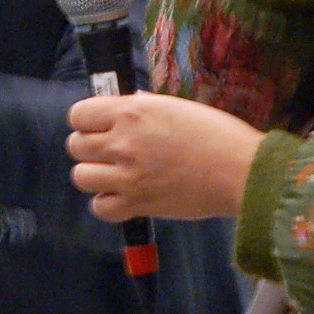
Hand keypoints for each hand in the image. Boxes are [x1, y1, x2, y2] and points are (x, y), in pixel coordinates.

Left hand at [67, 92, 264, 221]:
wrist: (239, 171)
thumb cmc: (216, 133)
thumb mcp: (175, 106)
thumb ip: (143, 107)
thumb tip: (126, 106)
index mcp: (130, 112)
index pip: (78, 114)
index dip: (87, 120)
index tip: (101, 125)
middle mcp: (121, 142)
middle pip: (75, 145)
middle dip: (88, 147)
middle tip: (110, 151)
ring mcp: (126, 176)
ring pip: (81, 177)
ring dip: (94, 175)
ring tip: (114, 175)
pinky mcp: (136, 205)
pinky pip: (100, 208)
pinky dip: (108, 204)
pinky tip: (124, 197)